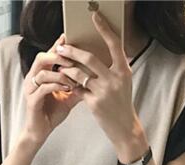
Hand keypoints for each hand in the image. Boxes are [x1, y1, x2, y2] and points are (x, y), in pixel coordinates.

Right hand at [22, 33, 84, 145]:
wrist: (40, 133)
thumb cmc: (51, 114)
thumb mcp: (68, 97)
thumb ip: (77, 86)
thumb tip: (92, 77)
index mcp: (40, 75)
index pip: (49, 55)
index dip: (58, 46)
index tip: (70, 39)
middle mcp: (33, 79)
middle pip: (42, 58)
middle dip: (58, 57)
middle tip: (73, 60)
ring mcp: (31, 89)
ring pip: (42, 72)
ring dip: (60, 73)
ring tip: (73, 78)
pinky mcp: (32, 101)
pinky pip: (43, 88)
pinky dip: (56, 86)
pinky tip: (68, 88)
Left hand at [55, 11, 144, 152]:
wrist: (124, 127)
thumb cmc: (121, 103)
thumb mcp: (123, 83)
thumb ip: (113, 68)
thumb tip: (97, 53)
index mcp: (123, 70)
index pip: (114, 44)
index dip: (104, 29)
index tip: (94, 16)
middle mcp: (114, 78)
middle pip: (89, 58)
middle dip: (72, 51)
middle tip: (61, 47)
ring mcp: (104, 91)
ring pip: (79, 74)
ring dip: (66, 69)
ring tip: (59, 66)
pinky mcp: (94, 103)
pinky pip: (77, 89)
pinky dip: (70, 84)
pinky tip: (64, 82)